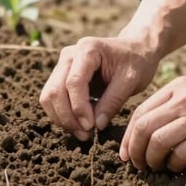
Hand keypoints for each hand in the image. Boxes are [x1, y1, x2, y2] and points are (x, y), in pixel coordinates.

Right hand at [39, 35, 158, 140]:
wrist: (135, 50)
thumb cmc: (136, 62)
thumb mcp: (131, 80)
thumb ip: (113, 101)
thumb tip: (96, 126)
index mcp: (88, 49)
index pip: (74, 82)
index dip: (79, 108)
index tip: (91, 128)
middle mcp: (70, 54)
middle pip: (55, 90)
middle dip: (67, 117)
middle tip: (86, 136)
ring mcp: (63, 64)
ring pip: (49, 96)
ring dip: (62, 118)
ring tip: (83, 133)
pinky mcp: (61, 75)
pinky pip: (52, 98)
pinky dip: (61, 114)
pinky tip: (79, 124)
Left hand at [119, 73, 185, 171]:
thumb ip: (177, 101)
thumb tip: (154, 125)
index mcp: (178, 87)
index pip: (141, 112)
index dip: (129, 136)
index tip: (127, 152)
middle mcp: (183, 100)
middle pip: (143, 128)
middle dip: (134, 150)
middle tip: (137, 165)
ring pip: (157, 141)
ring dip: (151, 160)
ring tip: (155, 168)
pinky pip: (180, 154)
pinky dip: (174, 164)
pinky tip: (177, 167)